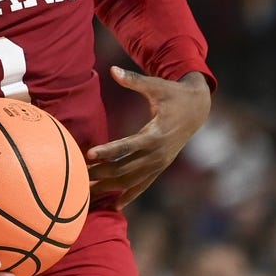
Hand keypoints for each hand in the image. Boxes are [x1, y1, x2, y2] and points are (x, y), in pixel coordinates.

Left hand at [87, 67, 211, 208]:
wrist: (197, 109)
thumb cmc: (172, 94)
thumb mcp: (155, 85)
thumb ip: (134, 81)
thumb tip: (113, 70)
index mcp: (156, 134)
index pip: (128, 145)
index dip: (109, 151)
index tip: (89, 155)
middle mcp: (158, 153)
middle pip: (126, 168)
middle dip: (102, 173)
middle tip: (77, 178)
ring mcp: (160, 163)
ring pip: (132, 180)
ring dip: (110, 188)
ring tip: (87, 194)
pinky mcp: (160, 167)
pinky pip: (143, 184)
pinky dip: (129, 195)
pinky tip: (115, 206)